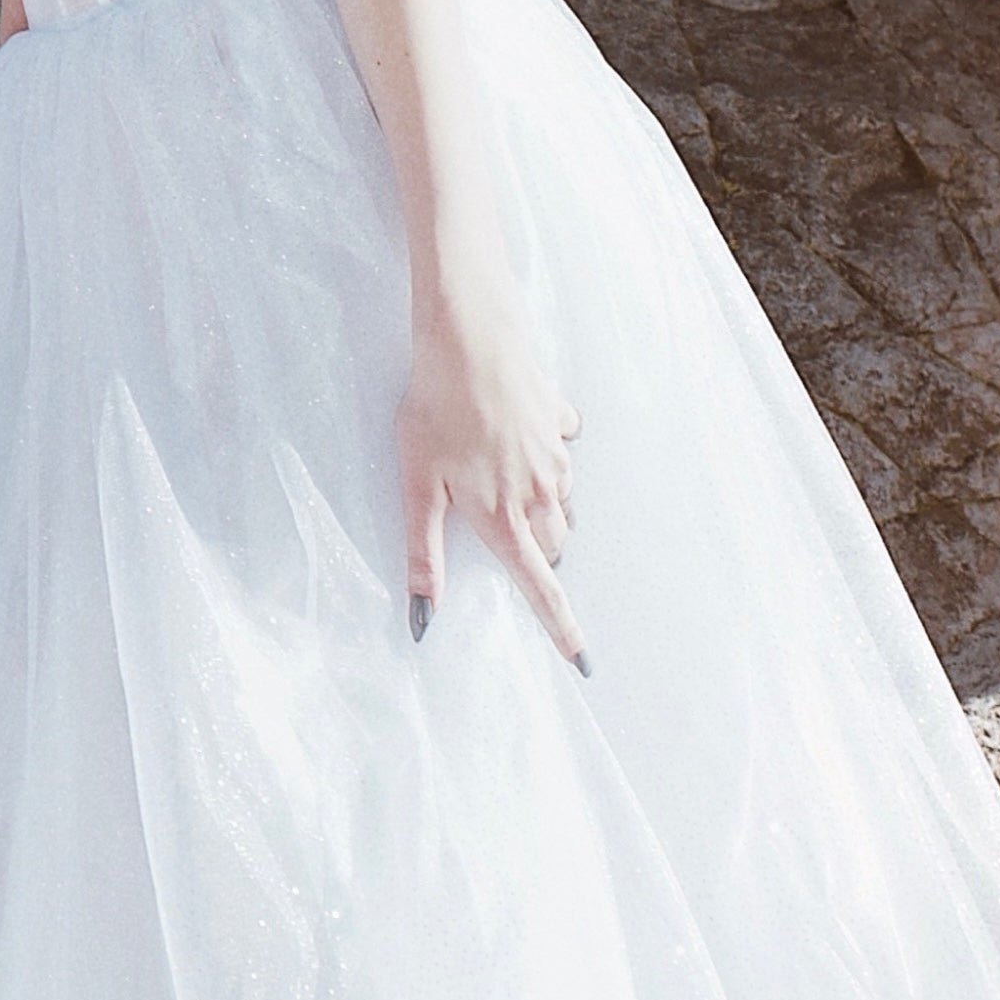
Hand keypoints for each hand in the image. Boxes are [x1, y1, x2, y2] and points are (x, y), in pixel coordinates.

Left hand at [399, 292, 586, 670]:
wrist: (470, 336)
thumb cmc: (434, 410)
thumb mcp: (416, 486)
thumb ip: (422, 555)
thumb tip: (423, 618)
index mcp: (503, 518)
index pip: (541, 589)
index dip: (562, 630)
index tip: (583, 663)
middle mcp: (541, 492)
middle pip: (554, 544)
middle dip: (538, 550)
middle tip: (500, 529)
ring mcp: (556, 455)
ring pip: (561, 499)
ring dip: (541, 503)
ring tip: (497, 473)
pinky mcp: (560, 420)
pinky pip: (562, 449)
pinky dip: (544, 452)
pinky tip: (512, 428)